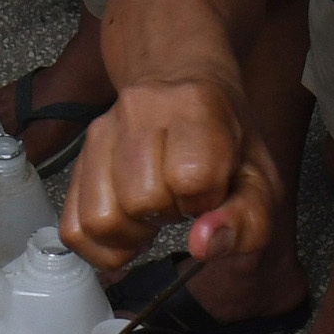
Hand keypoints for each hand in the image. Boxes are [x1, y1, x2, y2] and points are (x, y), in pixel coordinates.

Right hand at [62, 78, 286, 277]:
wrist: (184, 87)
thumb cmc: (225, 140)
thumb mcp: (259, 179)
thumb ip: (246, 219)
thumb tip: (203, 246)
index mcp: (195, 107)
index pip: (190, 178)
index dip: (205, 200)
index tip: (210, 190)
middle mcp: (139, 110)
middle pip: (139, 202)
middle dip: (167, 215)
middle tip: (182, 198)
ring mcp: (101, 132)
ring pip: (99, 220)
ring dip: (132, 232)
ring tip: (154, 212)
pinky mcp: (79, 158)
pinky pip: (73, 228)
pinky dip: (102, 246)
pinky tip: (129, 228)